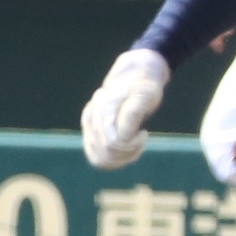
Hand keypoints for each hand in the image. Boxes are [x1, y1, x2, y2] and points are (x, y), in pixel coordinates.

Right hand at [81, 46, 169, 169]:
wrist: (134, 75)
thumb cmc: (143, 86)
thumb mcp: (145, 95)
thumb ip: (133, 113)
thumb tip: (122, 136)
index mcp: (103, 109)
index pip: (112, 143)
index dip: (131, 145)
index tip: (144, 133)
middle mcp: (92, 118)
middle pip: (106, 153)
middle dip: (128, 152)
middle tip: (142, 137)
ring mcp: (89, 126)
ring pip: (99, 159)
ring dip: (121, 158)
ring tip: (135, 145)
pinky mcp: (91, 133)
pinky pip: (96, 158)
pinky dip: (113, 160)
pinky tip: (127, 150)